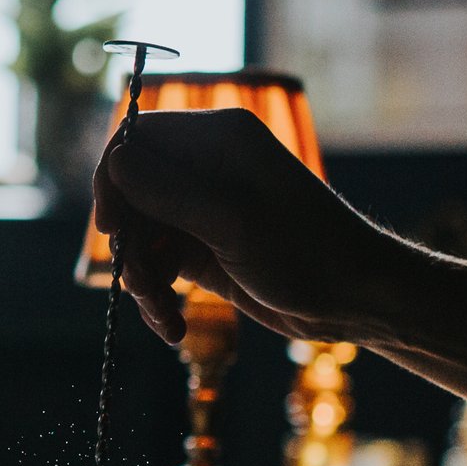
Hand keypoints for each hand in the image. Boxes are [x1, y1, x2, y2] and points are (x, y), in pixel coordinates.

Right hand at [92, 108, 407, 345]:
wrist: (356, 301)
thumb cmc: (308, 252)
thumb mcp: (234, 221)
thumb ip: (169, 191)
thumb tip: (115, 160)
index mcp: (219, 140)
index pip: (137, 140)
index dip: (113, 180)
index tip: (111, 227)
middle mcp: (206, 168)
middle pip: (130, 193)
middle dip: (130, 243)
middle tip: (142, 284)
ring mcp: (202, 210)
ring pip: (140, 234)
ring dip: (142, 278)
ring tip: (164, 315)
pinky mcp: (203, 249)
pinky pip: (157, 264)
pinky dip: (157, 294)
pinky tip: (172, 325)